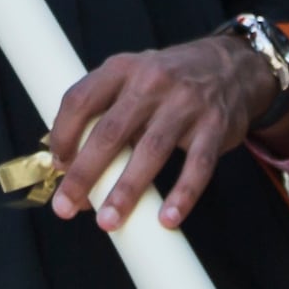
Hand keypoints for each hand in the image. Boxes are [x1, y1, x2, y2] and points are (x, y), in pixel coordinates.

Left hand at [41, 25, 288, 226]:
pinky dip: (182, 194)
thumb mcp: (133, 79)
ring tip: (108, 221)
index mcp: (122, 68)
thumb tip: (73, 172)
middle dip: (84, 173)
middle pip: (111, 131)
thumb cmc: (167, 82)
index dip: (63, 134)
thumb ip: (105, 117)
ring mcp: (186, 103)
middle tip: (66, 207)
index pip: (80, 99)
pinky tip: (167, 219)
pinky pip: (198, 165)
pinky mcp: (215, 126)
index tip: (57, 165)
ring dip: (127, 190)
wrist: (231, 66)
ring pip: (151, 150)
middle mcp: (151, 81)